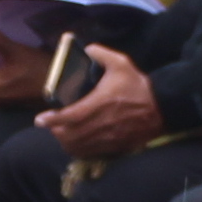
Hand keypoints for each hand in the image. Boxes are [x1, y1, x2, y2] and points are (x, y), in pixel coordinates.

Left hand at [41, 47, 161, 160]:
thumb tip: (86, 48)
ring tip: (61, 133)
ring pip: (77, 147)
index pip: (69, 116)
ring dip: (65, 142)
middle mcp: (100, 124)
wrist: (162, 108)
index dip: (52, 120)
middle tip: (51, 124)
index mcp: (98, 104)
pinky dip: (78, 150)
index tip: (40, 119)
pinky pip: (90, 154)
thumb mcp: (121, 63)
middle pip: (69, 136)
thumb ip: (101, 54)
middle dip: (56, 131)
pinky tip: (76, 143)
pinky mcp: (114, 147)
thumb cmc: (138, 86)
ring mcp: (107, 138)